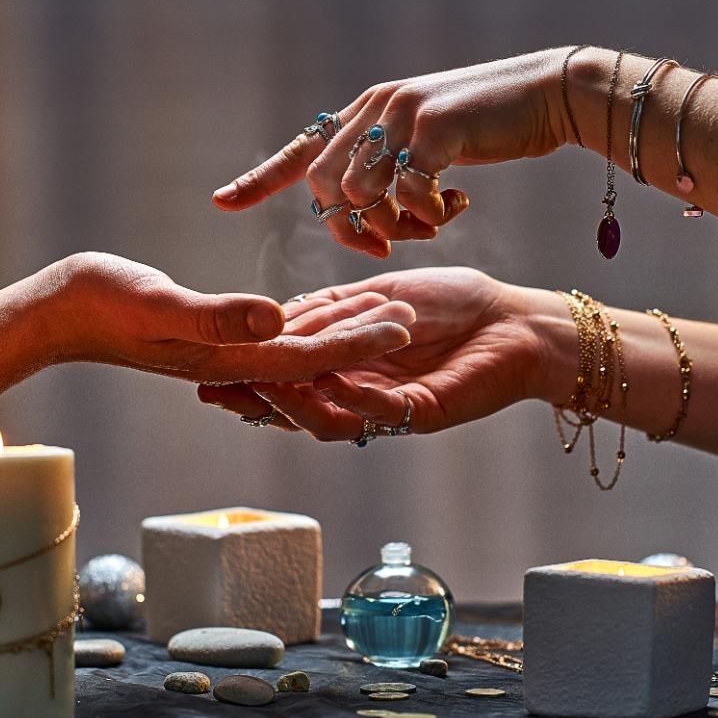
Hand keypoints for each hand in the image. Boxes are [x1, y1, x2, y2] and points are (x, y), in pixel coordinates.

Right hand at [37, 253, 416, 384]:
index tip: (402, 322)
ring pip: (298, 345)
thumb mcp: (157, 303)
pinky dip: (307, 322)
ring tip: (385, 309)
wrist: (55, 313)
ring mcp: (221, 352)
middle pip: (314, 354)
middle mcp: (232, 360)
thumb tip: (277, 317)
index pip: (308, 354)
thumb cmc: (97, 303)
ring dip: (342, 329)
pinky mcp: (211, 336)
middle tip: (414, 313)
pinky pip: (271, 334)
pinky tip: (328, 308)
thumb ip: (216, 316)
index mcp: (226, 358)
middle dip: (364, 338)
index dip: (357, 340)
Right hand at [199, 267, 572, 438]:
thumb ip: (329, 308)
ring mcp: (386, 411)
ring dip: (292, 403)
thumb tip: (275, 317)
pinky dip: (348, 395)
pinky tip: (327, 379)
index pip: (283, 378)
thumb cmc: (451, 304)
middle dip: (253, 399)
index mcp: (344, 368)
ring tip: (263, 385)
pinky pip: (375, 412)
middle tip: (214, 389)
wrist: (513, 321)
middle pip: (293, 408)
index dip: (246, 375)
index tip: (204, 367)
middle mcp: (358, 395)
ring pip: (326, 420)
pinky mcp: (419, 416)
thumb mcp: (375, 297)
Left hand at [212, 49, 572, 257]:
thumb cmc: (489, 128)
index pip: (301, 150)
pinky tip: (455, 207)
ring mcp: (401, 115)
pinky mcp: (434, 128)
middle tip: (385, 244)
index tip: (222, 201)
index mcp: (365, 113)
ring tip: (427, 226)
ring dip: (389, 226)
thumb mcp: (427, 142)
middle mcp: (374, 109)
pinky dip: (427, 215)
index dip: (260, 179)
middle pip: (324, 185)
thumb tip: (368, 213)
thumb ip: (392, 167)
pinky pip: (408, 191)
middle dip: (348, 229)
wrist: (545, 95)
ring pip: (360, 192)